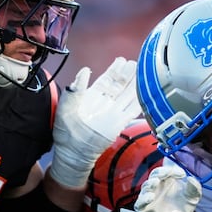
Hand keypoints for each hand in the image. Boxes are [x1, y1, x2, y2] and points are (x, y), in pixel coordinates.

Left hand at [47, 57, 139, 188]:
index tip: (121, 60)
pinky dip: (139, 101)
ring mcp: (113, 113)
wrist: (73, 152)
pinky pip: (132, 110)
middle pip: (120, 85)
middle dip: (127, 74)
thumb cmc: (66, 131)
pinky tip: (145, 92)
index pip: (107, 80)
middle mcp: (105, 103)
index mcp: (92, 96)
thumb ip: (76, 89)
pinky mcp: (119, 124)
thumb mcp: (66, 106)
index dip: (114, 70)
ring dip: (135, 84)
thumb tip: (84, 70)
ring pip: (128, 95)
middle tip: (135, 63)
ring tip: (143, 72)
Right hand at [133, 165, 201, 211]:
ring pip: (146, 186)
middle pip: (155, 174)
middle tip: (167, 173)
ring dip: (150, 183)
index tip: (182, 174)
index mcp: (168, 183)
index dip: (173, 169)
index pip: (167, 171)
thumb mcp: (192, 200)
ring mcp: (149, 197)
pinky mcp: (144, 208)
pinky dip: (144, 198)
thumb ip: (194, 189)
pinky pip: (140, 202)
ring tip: (156, 182)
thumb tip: (192, 179)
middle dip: (160, 172)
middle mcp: (158, 187)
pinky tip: (150, 197)